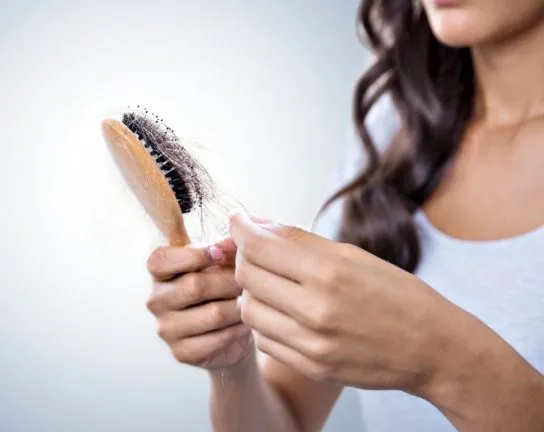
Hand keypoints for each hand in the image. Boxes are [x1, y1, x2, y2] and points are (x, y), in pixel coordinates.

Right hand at [145, 239, 253, 369]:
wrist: (229, 331)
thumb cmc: (221, 289)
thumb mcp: (220, 264)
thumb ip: (223, 248)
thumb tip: (232, 242)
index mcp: (158, 273)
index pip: (162, 260)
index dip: (194, 255)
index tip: (220, 254)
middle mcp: (156, 300)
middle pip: (195, 286)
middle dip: (229, 281)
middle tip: (249, 280)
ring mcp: (166, 329)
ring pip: (212, 314)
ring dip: (238, 307)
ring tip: (251, 301)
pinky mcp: (181, 352)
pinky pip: (218, 339)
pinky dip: (238, 330)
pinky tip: (246, 324)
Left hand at [227, 210, 485, 394]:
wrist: (434, 349)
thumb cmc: (398, 295)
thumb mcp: (354, 256)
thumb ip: (300, 241)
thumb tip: (258, 223)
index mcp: (329, 273)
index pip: (258, 246)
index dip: (240, 228)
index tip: (237, 220)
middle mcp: (315, 310)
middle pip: (246, 276)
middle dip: (242, 257)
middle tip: (253, 250)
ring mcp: (311, 344)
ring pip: (248, 311)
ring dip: (251, 292)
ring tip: (270, 283)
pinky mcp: (311, 367)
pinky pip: (264, 340)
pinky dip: (264, 322)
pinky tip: (282, 312)